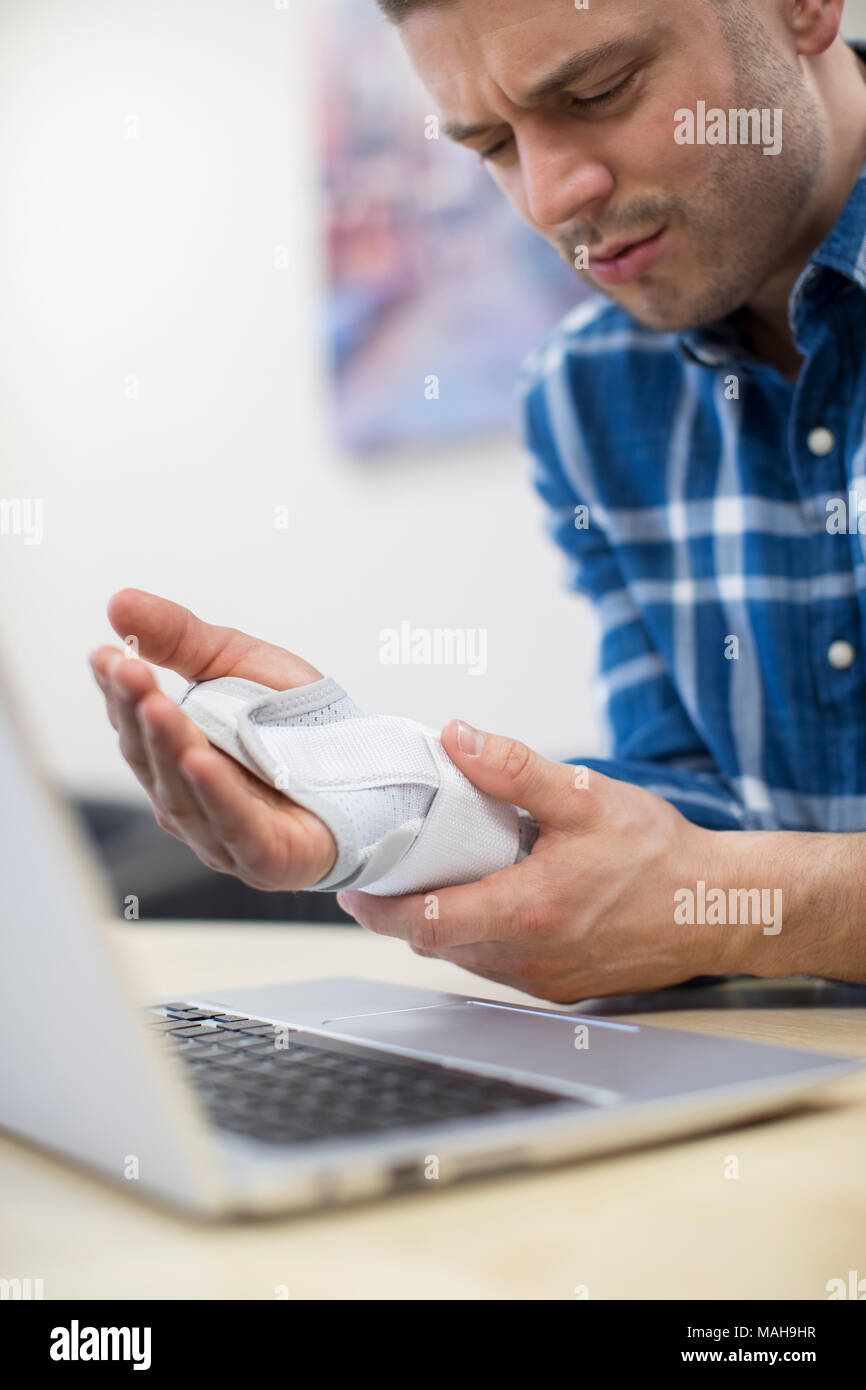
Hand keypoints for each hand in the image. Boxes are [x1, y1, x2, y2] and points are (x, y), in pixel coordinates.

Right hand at [89, 588, 336, 889]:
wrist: (375, 770)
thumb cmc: (301, 726)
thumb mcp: (238, 663)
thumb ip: (181, 639)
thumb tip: (119, 604)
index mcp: (177, 753)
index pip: (136, 721)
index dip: (119, 689)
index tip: (107, 654)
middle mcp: (190, 798)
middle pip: (152, 758)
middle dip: (137, 711)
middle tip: (127, 670)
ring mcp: (222, 832)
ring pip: (184, 793)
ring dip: (168, 748)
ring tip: (155, 706)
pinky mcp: (265, 856)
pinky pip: (235, 825)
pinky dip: (215, 794)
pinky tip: (199, 761)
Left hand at [336, 720, 747, 1002]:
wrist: (719, 907)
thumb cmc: (661, 855)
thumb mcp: (585, 796)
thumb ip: (515, 768)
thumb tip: (459, 737)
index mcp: (528, 912)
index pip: (424, 924)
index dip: (379, 908)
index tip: (354, 887)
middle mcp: (530, 959)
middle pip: (437, 943)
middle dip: (407, 909)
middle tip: (393, 869)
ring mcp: (545, 980)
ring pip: (468, 956)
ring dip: (448, 922)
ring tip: (445, 876)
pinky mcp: (562, 987)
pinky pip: (501, 965)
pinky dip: (484, 935)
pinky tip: (498, 897)